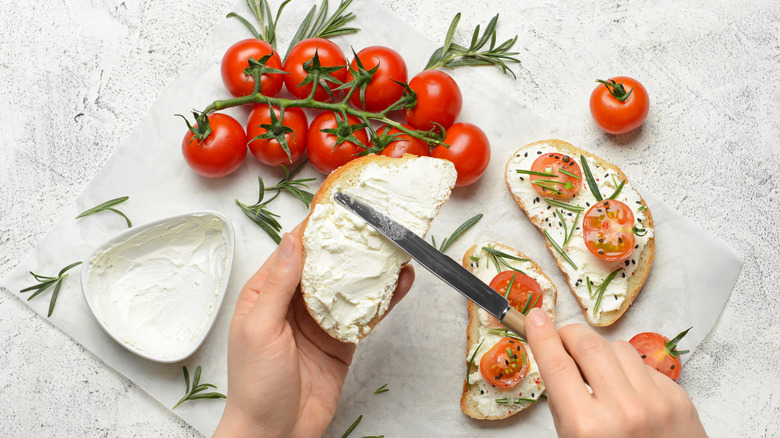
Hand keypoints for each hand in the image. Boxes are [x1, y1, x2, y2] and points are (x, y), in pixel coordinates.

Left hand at [214, 225, 414, 437]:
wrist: (275, 433)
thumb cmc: (256, 384)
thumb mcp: (260, 328)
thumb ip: (279, 284)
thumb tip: (293, 240)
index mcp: (266, 293)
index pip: (293, 251)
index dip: (315, 228)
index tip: (338, 207)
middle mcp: (294, 302)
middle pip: (326, 263)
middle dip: (349, 243)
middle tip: (375, 220)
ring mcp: (320, 320)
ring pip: (349, 285)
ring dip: (371, 267)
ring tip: (395, 246)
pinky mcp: (343, 339)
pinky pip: (365, 314)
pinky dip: (384, 298)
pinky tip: (400, 282)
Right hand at [524, 308, 706, 437]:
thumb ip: (565, 403)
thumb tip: (558, 357)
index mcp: (587, 427)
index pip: (556, 365)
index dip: (542, 336)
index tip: (535, 318)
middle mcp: (622, 411)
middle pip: (589, 344)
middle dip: (570, 334)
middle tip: (563, 338)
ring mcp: (655, 402)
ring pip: (619, 348)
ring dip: (603, 353)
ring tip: (600, 374)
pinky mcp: (678, 398)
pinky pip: (645, 366)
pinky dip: (631, 372)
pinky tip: (629, 391)